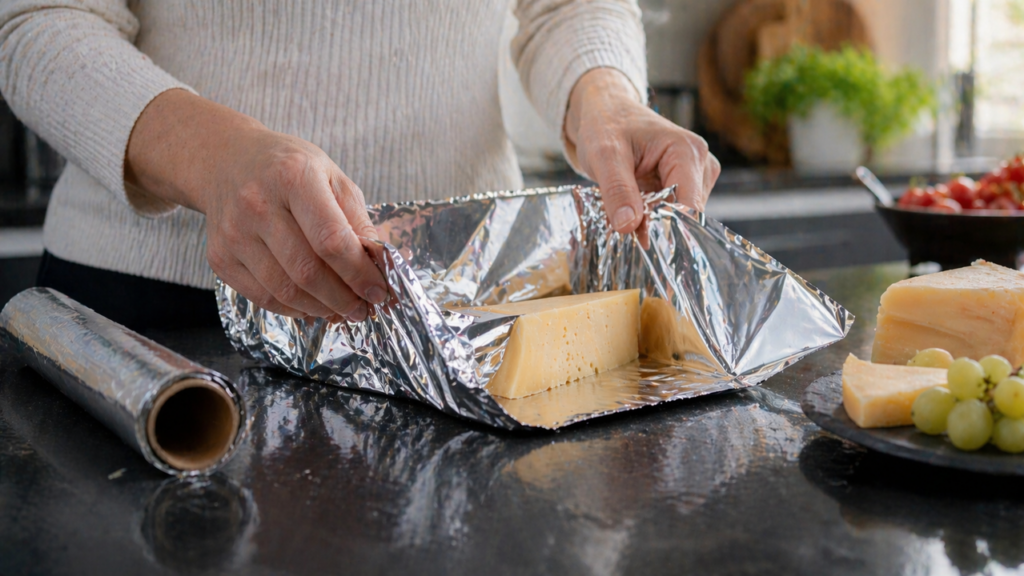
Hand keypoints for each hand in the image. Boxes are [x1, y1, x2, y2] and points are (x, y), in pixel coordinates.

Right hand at [126, 90, 386, 320]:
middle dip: (343, 298)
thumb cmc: (289, 169)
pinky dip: (293, 308)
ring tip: (341, 309)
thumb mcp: (332, 178)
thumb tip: (383, 265)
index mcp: (294, 177)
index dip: (359, 273)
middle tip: (363, 308)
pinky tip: (312, 304)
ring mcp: (234, 233)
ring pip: (284, 290)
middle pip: (307, 271)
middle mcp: (257, 204)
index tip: (378, 291)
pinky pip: (262, 297)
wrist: (227, 161)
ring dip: (320, 308)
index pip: (331, 240)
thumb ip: (358, 221)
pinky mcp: (220, 257)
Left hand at [565, 68, 720, 245]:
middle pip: (687, 215)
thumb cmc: (607, 125)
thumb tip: (628, 226)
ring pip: (680, 219)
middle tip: (624, 227)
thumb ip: (617, 189)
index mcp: (687, 151)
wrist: (607, 112)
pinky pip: (672, 214)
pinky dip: (651, 219)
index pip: (688, 206)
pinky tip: (632, 212)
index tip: (640, 242)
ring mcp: (697, 176)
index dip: (666, 228)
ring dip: (652, 225)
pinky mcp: (686, 186)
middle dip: (656, 227)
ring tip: (625, 213)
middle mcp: (701, 163)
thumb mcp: (604, 155)